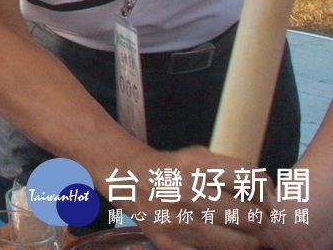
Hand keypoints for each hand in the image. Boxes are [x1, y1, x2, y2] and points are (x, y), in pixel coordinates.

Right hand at [123, 145, 269, 249]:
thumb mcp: (199, 157)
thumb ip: (232, 173)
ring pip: (240, 244)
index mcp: (193, 166)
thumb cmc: (172, 169)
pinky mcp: (170, 246)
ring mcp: (177, 223)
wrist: (128, 181)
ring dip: (248, 239)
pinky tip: (220, 239)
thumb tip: (269, 198)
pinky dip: (224, 249)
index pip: (250, 179)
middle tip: (255, 217)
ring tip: (241, 231)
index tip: (265, 195)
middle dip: (259, 218)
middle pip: (251, 216)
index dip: (265, 189)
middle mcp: (185, 193)